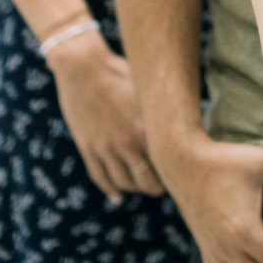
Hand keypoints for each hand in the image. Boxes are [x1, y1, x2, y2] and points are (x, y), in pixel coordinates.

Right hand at [48, 34, 161, 205]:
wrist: (82, 67)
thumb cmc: (119, 73)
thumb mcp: (146, 93)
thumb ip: (159, 114)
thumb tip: (180, 124)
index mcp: (146, 129)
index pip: (165, 164)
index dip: (173, 173)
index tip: (178, 174)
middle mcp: (126, 143)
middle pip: (146, 181)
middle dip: (155, 187)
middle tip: (160, 187)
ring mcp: (105, 147)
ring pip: (123, 182)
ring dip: (133, 189)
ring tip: (140, 187)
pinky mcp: (87, 147)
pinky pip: (100, 177)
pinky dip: (109, 190)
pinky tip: (116, 195)